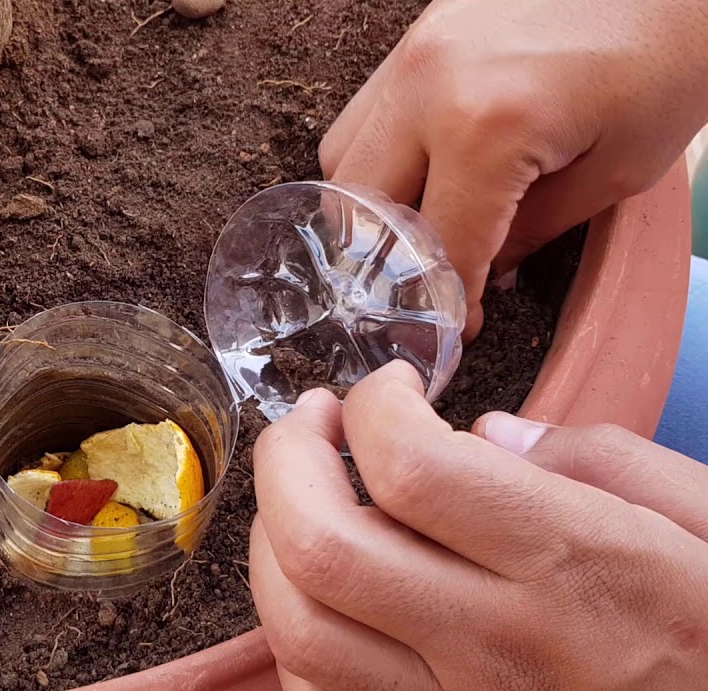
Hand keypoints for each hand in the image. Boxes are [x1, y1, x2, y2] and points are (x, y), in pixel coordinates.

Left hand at [249, 360, 707, 690]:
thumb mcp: (706, 516)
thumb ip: (597, 458)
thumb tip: (485, 432)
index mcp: (572, 561)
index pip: (411, 468)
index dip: (374, 405)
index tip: (390, 386)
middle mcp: (500, 639)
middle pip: (323, 547)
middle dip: (287, 460)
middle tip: (313, 421)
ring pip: (301, 630)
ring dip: (271, 542)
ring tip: (300, 494)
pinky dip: (292, 643)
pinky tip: (312, 590)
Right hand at [320, 0, 707, 337]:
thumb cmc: (669, 54)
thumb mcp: (621, 167)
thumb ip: (537, 229)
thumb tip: (487, 271)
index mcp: (484, 126)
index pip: (440, 245)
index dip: (449, 301)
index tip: (458, 331)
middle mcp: (426, 87)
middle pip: (361, 208)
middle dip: (392, 261)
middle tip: (435, 285)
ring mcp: (412, 54)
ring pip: (343, 159)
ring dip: (373, 208)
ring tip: (425, 228)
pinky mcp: (417, 36)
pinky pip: (365, 113)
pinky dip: (380, 156)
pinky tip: (427, 172)